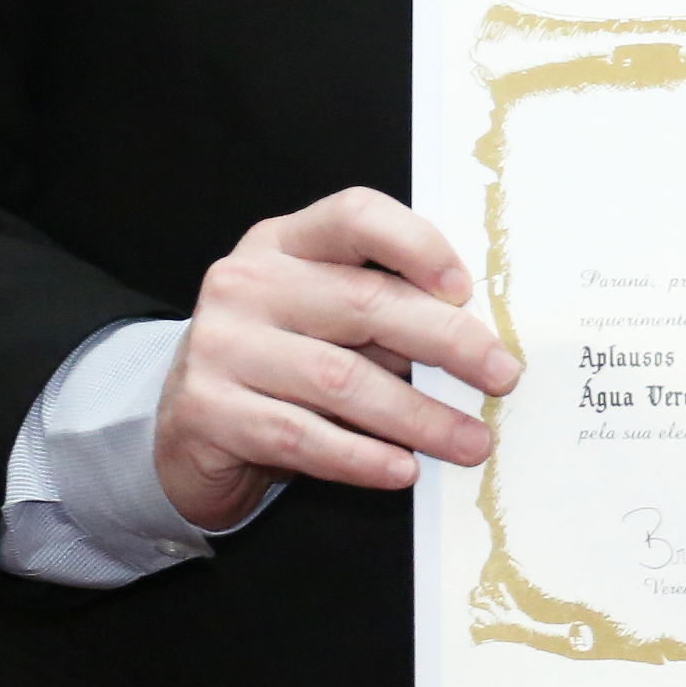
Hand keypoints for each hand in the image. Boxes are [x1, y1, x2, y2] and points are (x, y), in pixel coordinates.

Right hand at [153, 185, 520, 531]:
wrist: (184, 429)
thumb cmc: (279, 364)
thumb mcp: (321, 318)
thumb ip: (381, 313)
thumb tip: (477, 338)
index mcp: (282, 242)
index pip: (353, 216)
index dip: (415, 243)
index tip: (466, 287)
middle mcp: (246, 282)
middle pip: (363, 302)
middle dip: (446, 341)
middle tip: (502, 375)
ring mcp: (221, 345)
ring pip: (341, 379)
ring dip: (418, 416)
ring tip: (471, 441)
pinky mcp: (209, 411)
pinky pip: (303, 437)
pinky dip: (363, 458)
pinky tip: (403, 470)